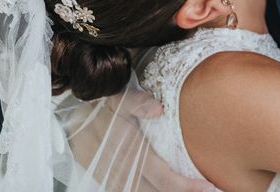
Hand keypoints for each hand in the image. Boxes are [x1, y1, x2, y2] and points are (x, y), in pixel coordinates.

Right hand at [66, 85, 217, 191]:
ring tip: (189, 190)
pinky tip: (161, 190)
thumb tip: (157, 109)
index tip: (210, 186)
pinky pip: (131, 191)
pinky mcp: (108, 181)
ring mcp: (115, 179)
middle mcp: (124, 171)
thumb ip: (137, 102)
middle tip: (209, 190)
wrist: (70, 118)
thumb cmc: (99, 106)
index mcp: (131, 153)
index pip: (165, 179)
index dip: (188, 186)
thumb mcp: (117, 97)